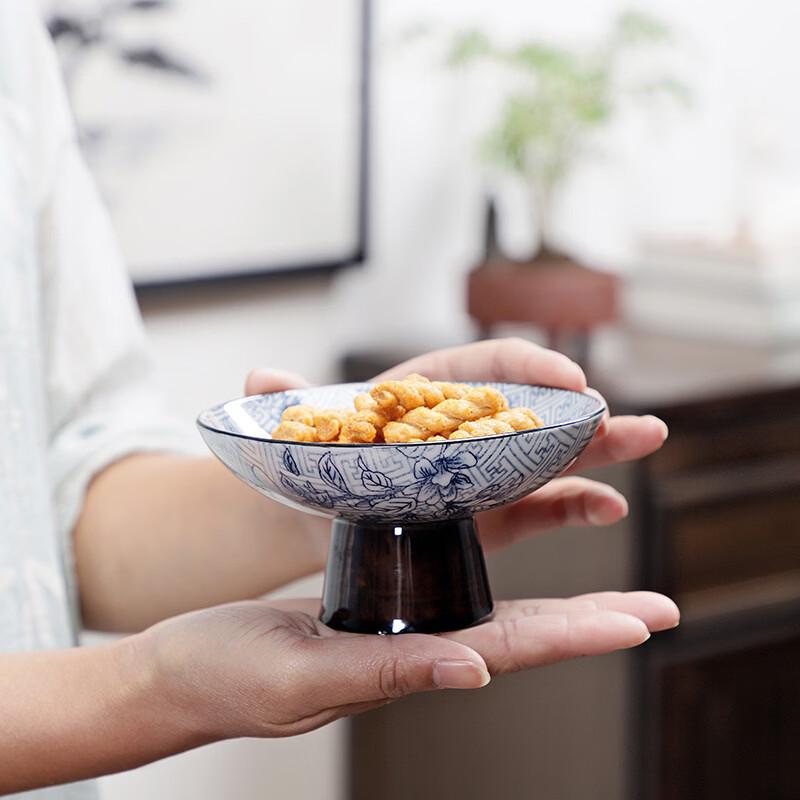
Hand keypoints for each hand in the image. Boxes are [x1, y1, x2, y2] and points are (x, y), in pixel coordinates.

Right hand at [144, 591, 677, 738]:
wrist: (178, 671)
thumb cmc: (225, 678)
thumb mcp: (301, 677)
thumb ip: (386, 675)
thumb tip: (473, 670)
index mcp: (399, 670)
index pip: (508, 649)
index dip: (577, 633)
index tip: (641, 619)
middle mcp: (410, 651)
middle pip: (517, 632)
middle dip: (588, 620)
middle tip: (657, 608)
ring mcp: (392, 632)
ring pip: (488, 611)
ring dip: (551, 601)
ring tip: (601, 584)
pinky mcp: (368, 608)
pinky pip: (439, 588)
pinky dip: (486, 574)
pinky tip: (504, 558)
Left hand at [245, 338, 668, 552]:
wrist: (331, 511)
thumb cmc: (325, 460)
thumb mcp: (309, 434)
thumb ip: (294, 406)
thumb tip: (260, 378)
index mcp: (432, 390)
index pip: (486, 366)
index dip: (527, 368)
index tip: (562, 379)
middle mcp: (472, 426)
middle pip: (532, 408)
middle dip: (576, 408)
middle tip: (615, 412)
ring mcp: (491, 470)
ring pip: (552, 454)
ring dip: (599, 449)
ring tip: (645, 439)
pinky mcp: (499, 513)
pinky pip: (545, 507)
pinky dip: (577, 506)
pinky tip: (607, 508)